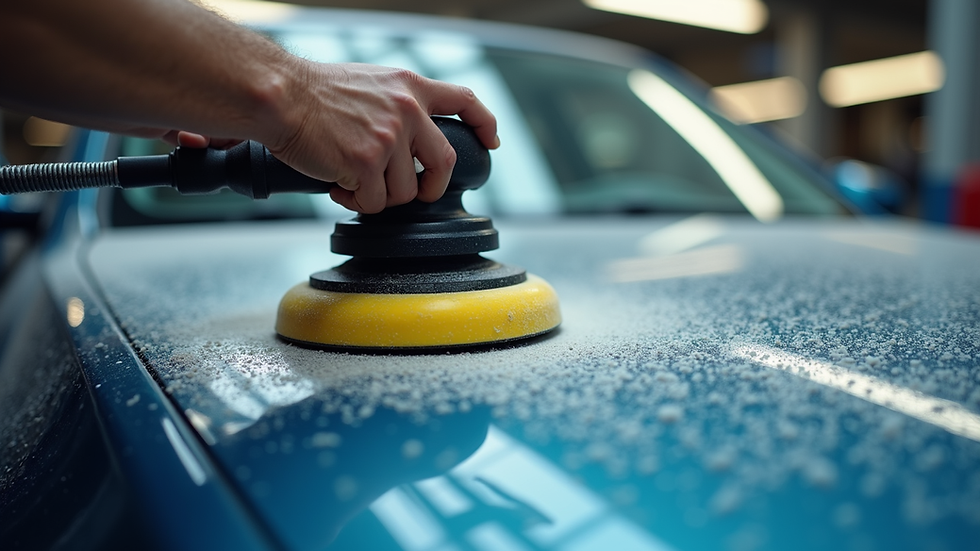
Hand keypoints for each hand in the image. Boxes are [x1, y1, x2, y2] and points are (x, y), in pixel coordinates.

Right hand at [261, 62, 498, 213]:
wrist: (280, 95)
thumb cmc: (313, 91)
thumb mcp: (370, 81)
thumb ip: (396, 103)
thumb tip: (409, 137)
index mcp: (410, 86)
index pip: (465, 100)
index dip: (485, 124)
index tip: (491, 142)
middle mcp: (407, 110)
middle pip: (445, 161)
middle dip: (435, 186)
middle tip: (418, 192)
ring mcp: (390, 138)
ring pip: (405, 191)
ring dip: (381, 195)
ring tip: (353, 181)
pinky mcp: (368, 163)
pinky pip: (375, 203)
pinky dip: (357, 202)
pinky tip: (338, 185)